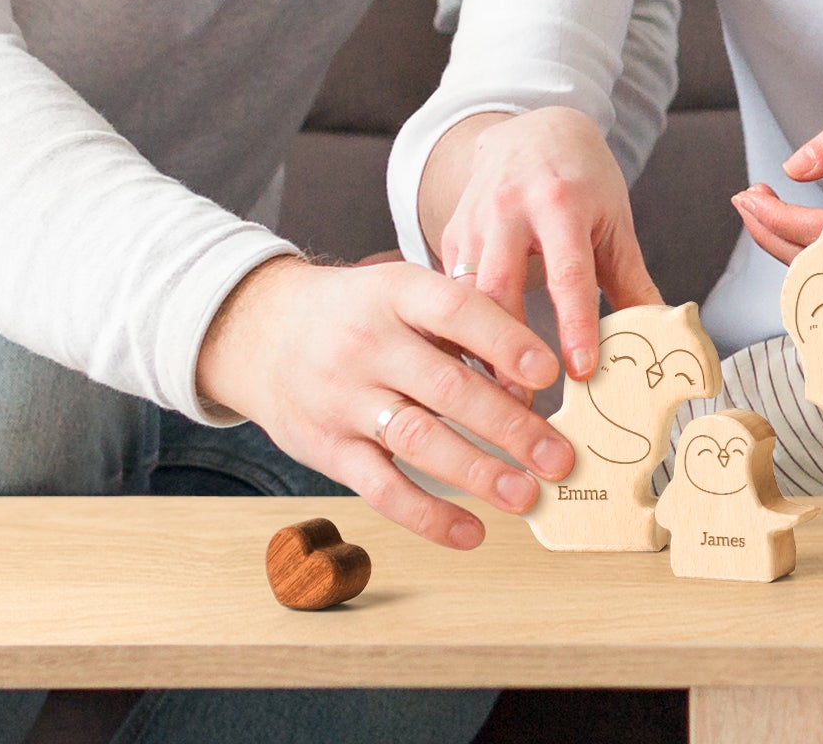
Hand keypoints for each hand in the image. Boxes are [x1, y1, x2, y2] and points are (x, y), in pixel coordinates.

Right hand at [196, 255, 574, 549]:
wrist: (263, 331)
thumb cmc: (358, 312)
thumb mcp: (401, 289)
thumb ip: (460, 319)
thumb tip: (534, 371)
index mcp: (396, 294)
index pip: (456, 311)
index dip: (505, 342)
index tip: (551, 373)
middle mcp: (369, 345)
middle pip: (447, 388)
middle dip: (511, 427)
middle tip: (559, 456)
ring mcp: (345, 399)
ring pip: (419, 441)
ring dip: (479, 474)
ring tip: (526, 495)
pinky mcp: (329, 449)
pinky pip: (382, 489)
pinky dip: (429, 515)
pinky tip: (471, 532)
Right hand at [430, 107, 660, 382]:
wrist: (532, 131)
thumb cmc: (581, 179)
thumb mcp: (613, 219)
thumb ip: (632, 278)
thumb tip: (662, 333)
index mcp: (560, 202)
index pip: (569, 272)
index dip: (576, 324)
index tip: (583, 372)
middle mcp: (509, 209)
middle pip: (500, 287)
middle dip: (508, 347)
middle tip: (525, 402)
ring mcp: (473, 222)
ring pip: (466, 295)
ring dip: (478, 348)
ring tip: (497, 396)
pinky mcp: (450, 234)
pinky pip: (450, 292)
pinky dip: (460, 331)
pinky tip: (470, 367)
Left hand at [731, 102, 822, 262]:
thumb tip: (793, 167)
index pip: (821, 230)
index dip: (775, 217)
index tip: (748, 192)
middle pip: (819, 261)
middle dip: (769, 231)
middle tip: (745, 198)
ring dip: (787, 245)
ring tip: (762, 208)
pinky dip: (816, 256)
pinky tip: (798, 230)